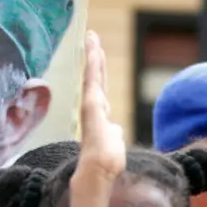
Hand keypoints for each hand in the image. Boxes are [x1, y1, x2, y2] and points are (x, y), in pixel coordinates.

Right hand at [74, 32, 125, 183]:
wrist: (100, 169)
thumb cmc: (107, 161)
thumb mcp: (114, 142)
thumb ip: (113, 132)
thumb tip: (116, 129)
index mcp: (100, 114)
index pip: (100, 88)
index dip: (99, 71)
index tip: (97, 54)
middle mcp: (94, 106)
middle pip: (96, 76)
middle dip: (94, 57)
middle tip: (92, 37)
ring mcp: (91, 104)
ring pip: (93, 74)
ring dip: (93, 55)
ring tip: (92, 37)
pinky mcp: (90, 104)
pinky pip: (92, 78)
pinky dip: (93, 63)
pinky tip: (94, 49)